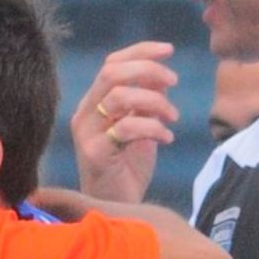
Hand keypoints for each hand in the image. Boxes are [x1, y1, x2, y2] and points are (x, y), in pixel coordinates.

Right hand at [70, 42, 179, 202]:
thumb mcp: (140, 126)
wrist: (116, 207)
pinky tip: (166, 139)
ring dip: (155, 102)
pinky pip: (127, 128)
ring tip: (173, 118)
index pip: (111, 63)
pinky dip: (153, 128)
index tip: (169, 50)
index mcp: (93, 103)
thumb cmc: (127, 168)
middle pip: (112, 73)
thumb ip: (145, 100)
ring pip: (120, 97)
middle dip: (148, 70)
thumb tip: (162, 74)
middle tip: (174, 82)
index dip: (140, 51)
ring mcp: (87, 133)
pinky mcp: (95, 153)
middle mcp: (85, 114)